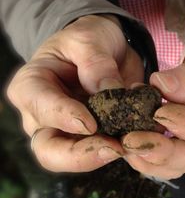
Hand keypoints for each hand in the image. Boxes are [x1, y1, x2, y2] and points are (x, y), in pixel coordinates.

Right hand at [7, 15, 143, 171]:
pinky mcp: (92, 134)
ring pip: (76, 158)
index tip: (91, 123)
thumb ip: (96, 64)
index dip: (63, 118)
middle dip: (80, 155)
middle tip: (112, 149)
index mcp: (33, 86)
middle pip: (49, 150)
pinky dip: (121, 146)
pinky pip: (102, 149)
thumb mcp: (89, 39)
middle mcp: (45, 115)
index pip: (40, 107)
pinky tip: (139, 137)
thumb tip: (110, 91)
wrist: (104, 48)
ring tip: (130, 144)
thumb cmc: (87, 39)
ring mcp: (68, 129)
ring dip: (104, 155)